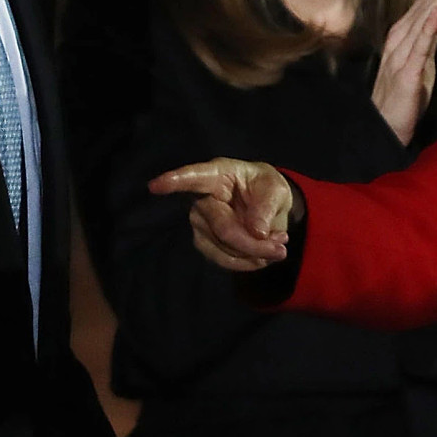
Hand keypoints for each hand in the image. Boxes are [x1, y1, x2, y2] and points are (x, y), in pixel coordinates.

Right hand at [150, 157, 298, 272]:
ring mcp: (200, 222)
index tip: (155, 185)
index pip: (194, 177)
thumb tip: (257, 231)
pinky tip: (263, 257)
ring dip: (256, 254)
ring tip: (278, 246)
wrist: (265, 205)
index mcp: (218, 174)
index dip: (175, 181)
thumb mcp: (276, 189)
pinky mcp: (204, 242)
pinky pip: (223, 259)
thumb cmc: (266, 188)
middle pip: (224, 228)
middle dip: (255, 243)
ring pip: (225, 248)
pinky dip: (247, 262)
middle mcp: (202, 198)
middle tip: (282, 247)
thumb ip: (267, 206)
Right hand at [372, 0, 436, 144]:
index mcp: (404, 36)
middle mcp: (399, 40)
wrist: (384, 128)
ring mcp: (401, 54)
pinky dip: (429, 24)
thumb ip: (430, 37)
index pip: (426, 4)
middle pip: (426, 5)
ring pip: (424, 18)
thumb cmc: (404, 97)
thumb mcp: (422, 61)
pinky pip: (420, 45)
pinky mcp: (406, 72)